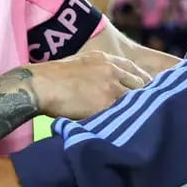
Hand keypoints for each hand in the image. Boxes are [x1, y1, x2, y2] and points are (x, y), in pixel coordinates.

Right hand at [29, 51, 151, 119]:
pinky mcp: (106, 103)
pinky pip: (123, 112)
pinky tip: (128, 127)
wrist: (41, 85)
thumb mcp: (78, 63)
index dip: (142, 80)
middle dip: (143, 96)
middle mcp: (111, 70)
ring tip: (137, 121)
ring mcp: (110, 86)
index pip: (134, 68)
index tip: (146, 91)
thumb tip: (102, 84)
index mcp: (104, 59)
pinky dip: (126, 120)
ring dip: (136, 109)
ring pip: (135, 99)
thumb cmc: (52, 77)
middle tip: (144, 109)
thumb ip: (96, 70)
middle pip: (140, 84)